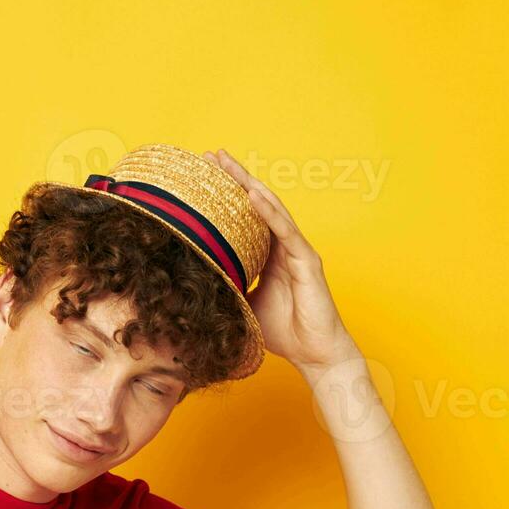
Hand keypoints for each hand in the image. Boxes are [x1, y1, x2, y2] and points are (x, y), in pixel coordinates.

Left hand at [202, 148, 355, 370]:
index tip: (202, 174)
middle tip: (211, 155)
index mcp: (268, 253)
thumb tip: (194, 279)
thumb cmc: (284, 331)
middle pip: (257, 203)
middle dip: (235, 177)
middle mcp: (283, 246)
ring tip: (228, 164)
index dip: (226, 194)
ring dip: (249, 185)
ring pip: (272, 209)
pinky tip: (253, 195)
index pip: (245, 216)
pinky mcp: (307, 260)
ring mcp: (296, 250)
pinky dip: (269, 212)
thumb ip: (228, 285)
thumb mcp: (244, 303)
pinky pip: (285, 231)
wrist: (314, 353)